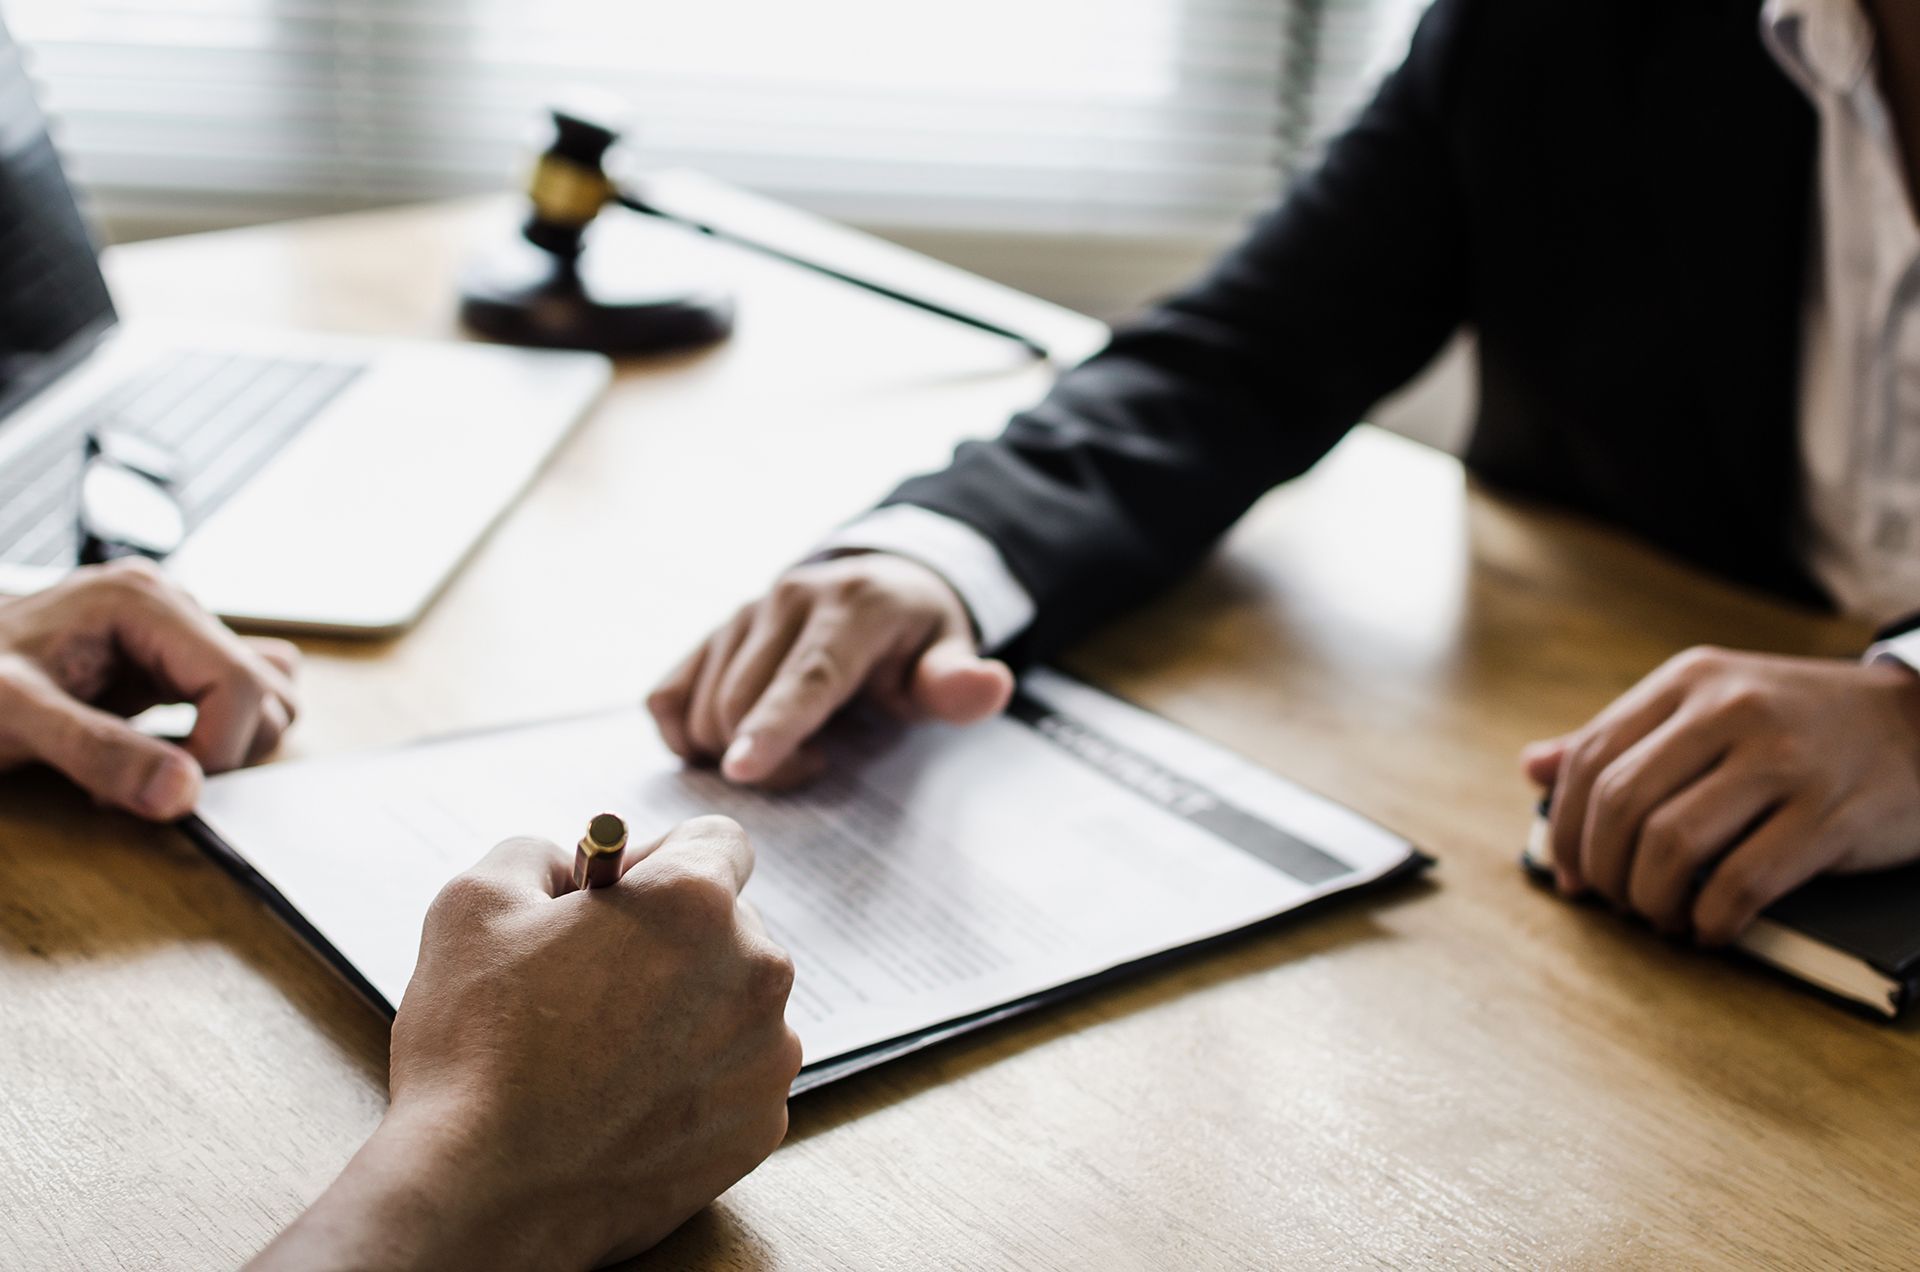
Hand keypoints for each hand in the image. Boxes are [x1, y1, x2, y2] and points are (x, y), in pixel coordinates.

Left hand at [0, 559, 298, 818]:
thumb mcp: (14, 720)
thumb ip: (99, 754)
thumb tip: (186, 794)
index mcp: (142, 601)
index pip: (243, 682)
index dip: (219, 750)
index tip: (161, 789)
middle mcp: (171, 604)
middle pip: (267, 690)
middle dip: (222, 750)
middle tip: (144, 777)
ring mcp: (176, 628)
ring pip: (266, 695)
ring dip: (223, 746)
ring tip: (142, 761)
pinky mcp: (172, 657)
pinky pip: (238, 696)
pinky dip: (218, 735)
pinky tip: (157, 747)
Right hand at [250, 817, 801, 1270]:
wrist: (484, 1195)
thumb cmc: (476, 1048)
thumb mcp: (475, 902)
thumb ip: (537, 852)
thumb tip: (567, 865)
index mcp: (697, 903)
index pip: (717, 841)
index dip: (657, 859)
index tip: (613, 899)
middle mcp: (756, 973)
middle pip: (726, 928)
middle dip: (666, 940)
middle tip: (588, 982)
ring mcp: (765, 1057)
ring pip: (733, 1005)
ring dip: (683, 1012)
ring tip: (600, 1052)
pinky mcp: (758, 1128)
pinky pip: (733, 1077)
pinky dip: (691, 1081)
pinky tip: (624, 1101)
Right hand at [649, 553, 1014, 785]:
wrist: (880, 583)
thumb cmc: (916, 639)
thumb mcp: (950, 658)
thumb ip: (959, 682)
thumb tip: (989, 684)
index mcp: (852, 609)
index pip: (807, 676)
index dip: (776, 725)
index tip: (743, 769)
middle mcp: (786, 601)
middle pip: (742, 704)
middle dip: (770, 762)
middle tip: (819, 764)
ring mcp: (740, 614)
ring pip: (703, 708)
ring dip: (734, 751)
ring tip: (794, 744)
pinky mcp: (710, 634)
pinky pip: (667, 697)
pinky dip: (685, 734)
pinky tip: (733, 739)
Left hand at [1522, 647, 1919, 944]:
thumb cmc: (1800, 723)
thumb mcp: (1708, 703)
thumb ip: (1622, 735)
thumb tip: (1532, 767)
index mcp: (1688, 681)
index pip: (1591, 758)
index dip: (1565, 827)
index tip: (1569, 873)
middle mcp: (1729, 710)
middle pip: (1620, 805)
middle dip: (1603, 870)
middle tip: (1615, 902)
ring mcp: (1782, 761)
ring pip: (1671, 845)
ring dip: (1650, 899)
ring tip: (1661, 916)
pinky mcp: (1829, 815)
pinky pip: (1741, 883)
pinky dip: (1710, 920)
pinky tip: (1710, 929)